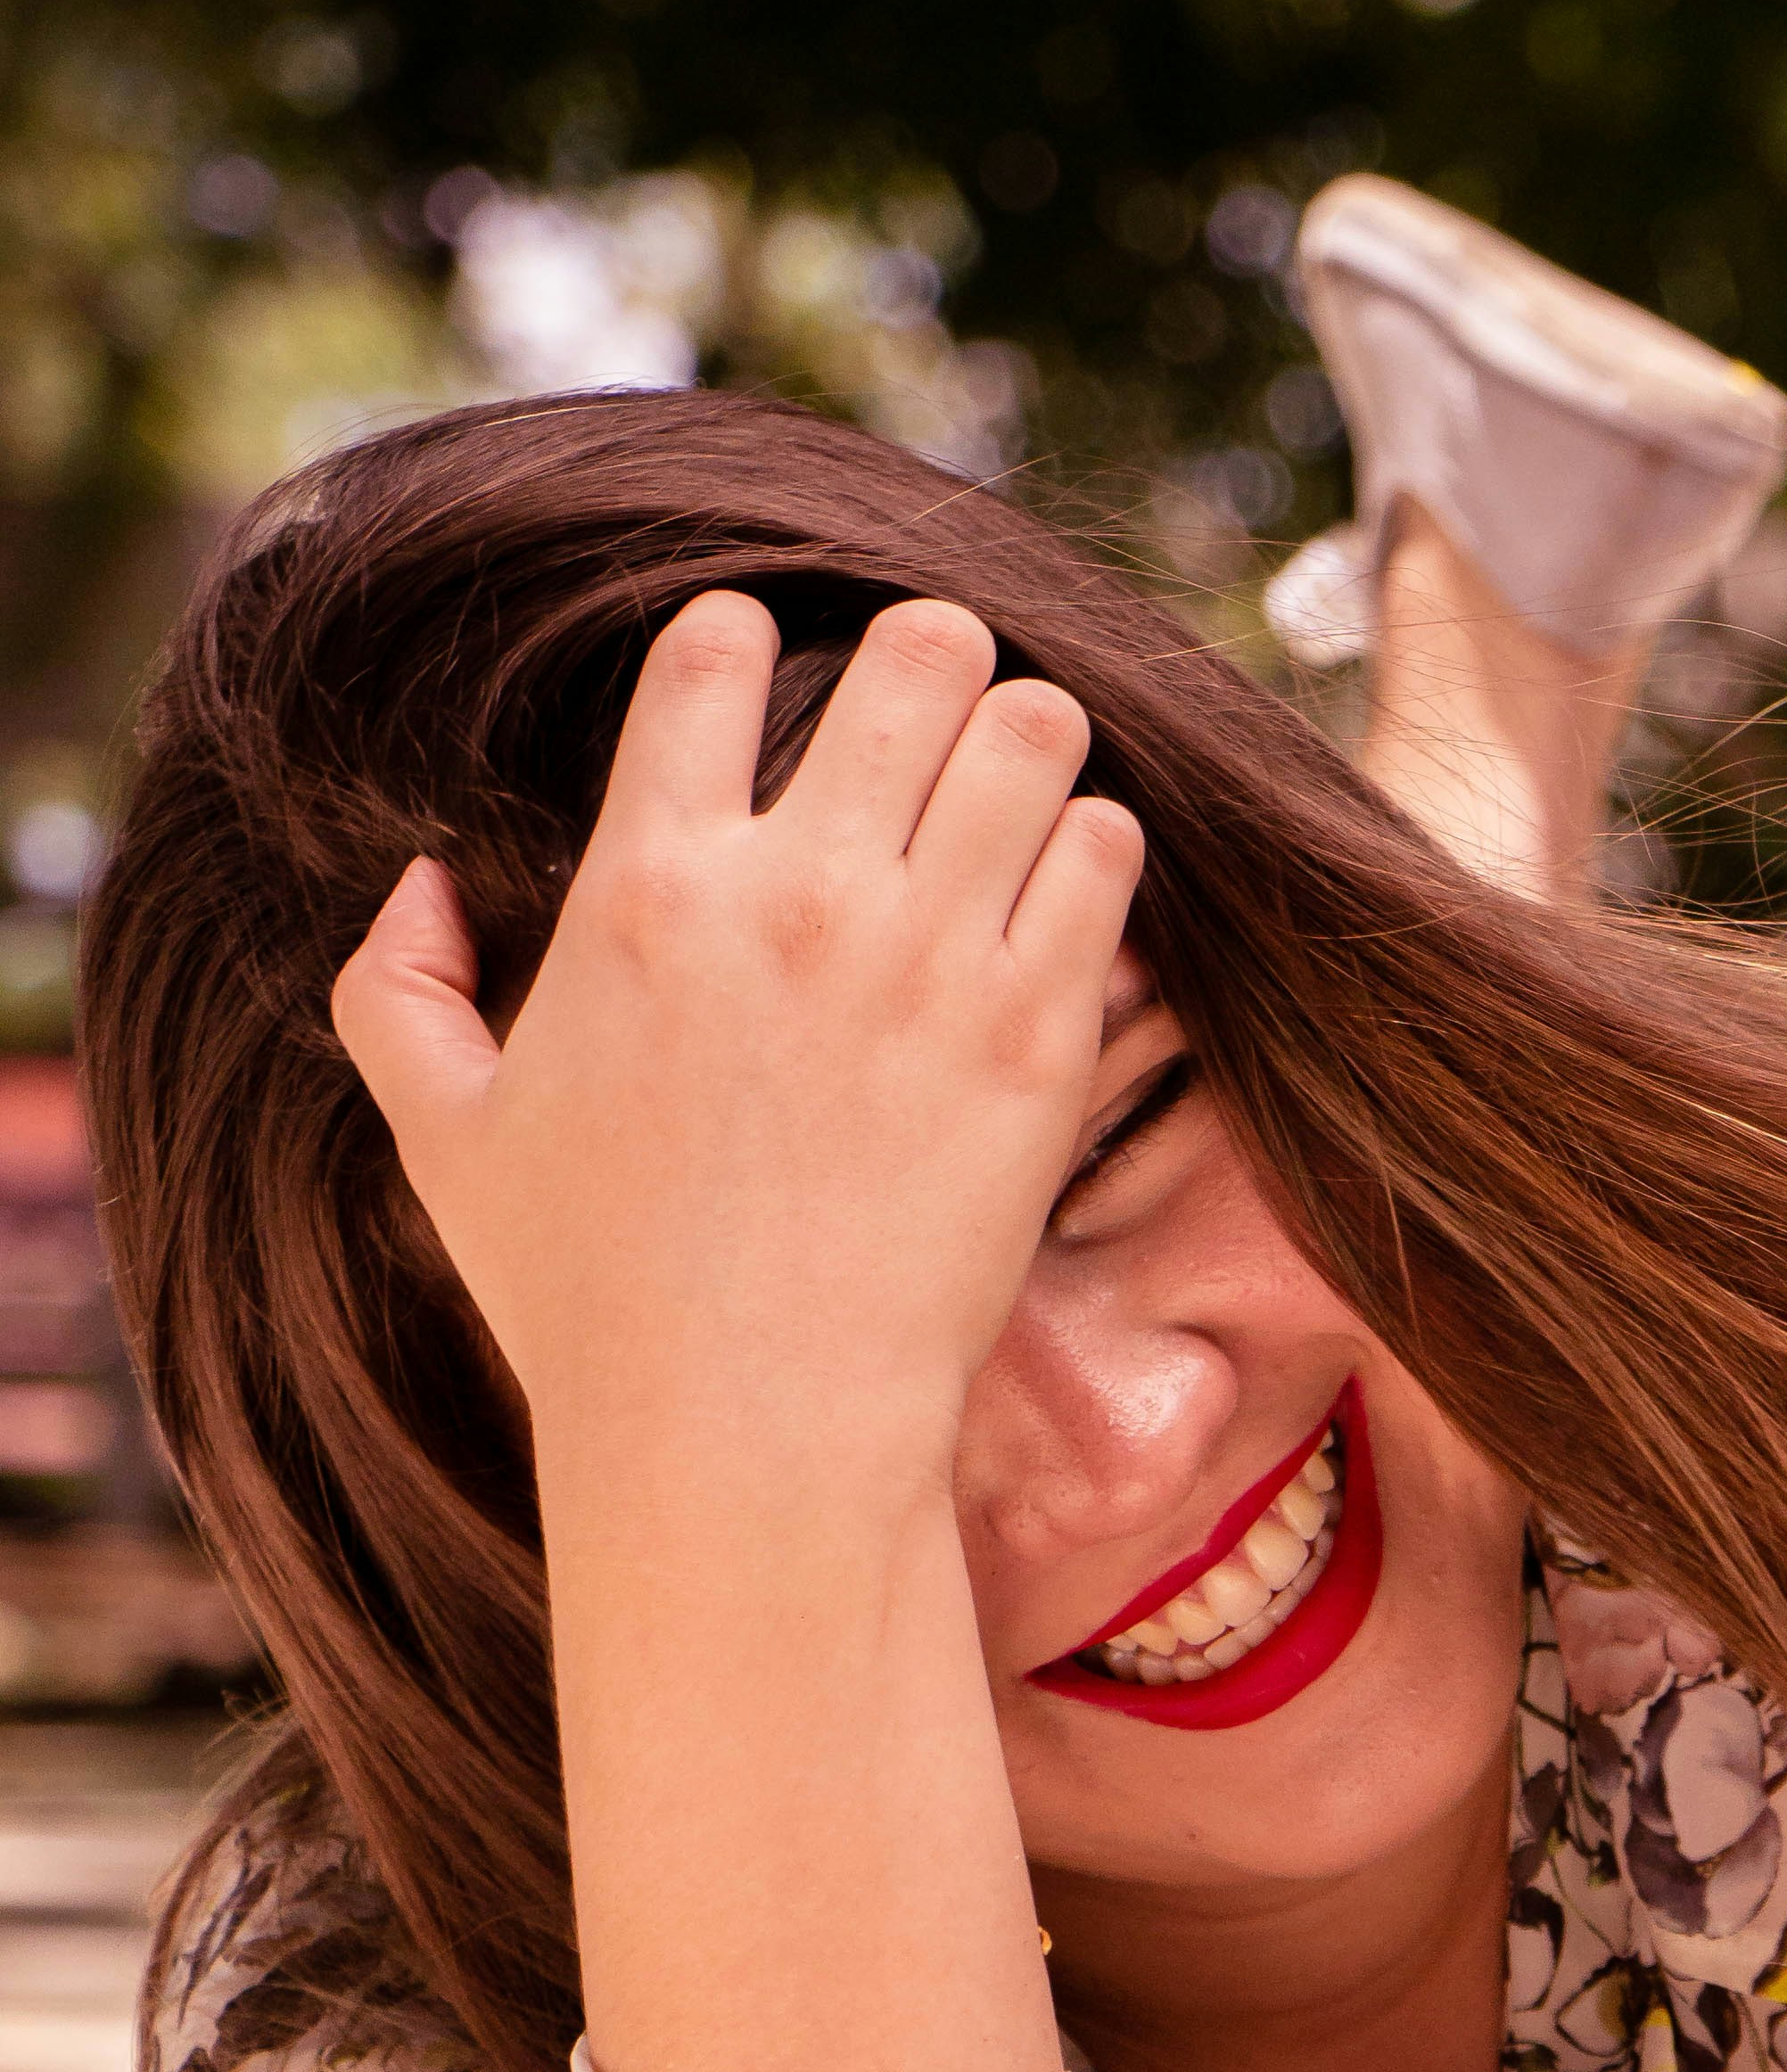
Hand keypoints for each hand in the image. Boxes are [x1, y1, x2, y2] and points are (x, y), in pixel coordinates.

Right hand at [331, 589, 1140, 1498]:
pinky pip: (1106, 852)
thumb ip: (395, 993)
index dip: (744, 637)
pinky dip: (1091, 849)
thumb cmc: (590, 1299)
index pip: (713, 647)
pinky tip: (1060, 894)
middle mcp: (795, 897)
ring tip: (1006, 802)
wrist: (748, 1433)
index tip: (765, 679)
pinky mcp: (1038, 1035)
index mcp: (646, 888)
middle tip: (926, 726)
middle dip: (930, 666)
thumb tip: (422, 885)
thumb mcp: (444, 1140)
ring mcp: (928, 960)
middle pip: (919, 651)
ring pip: (1036, 729)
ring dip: (1025, 747)